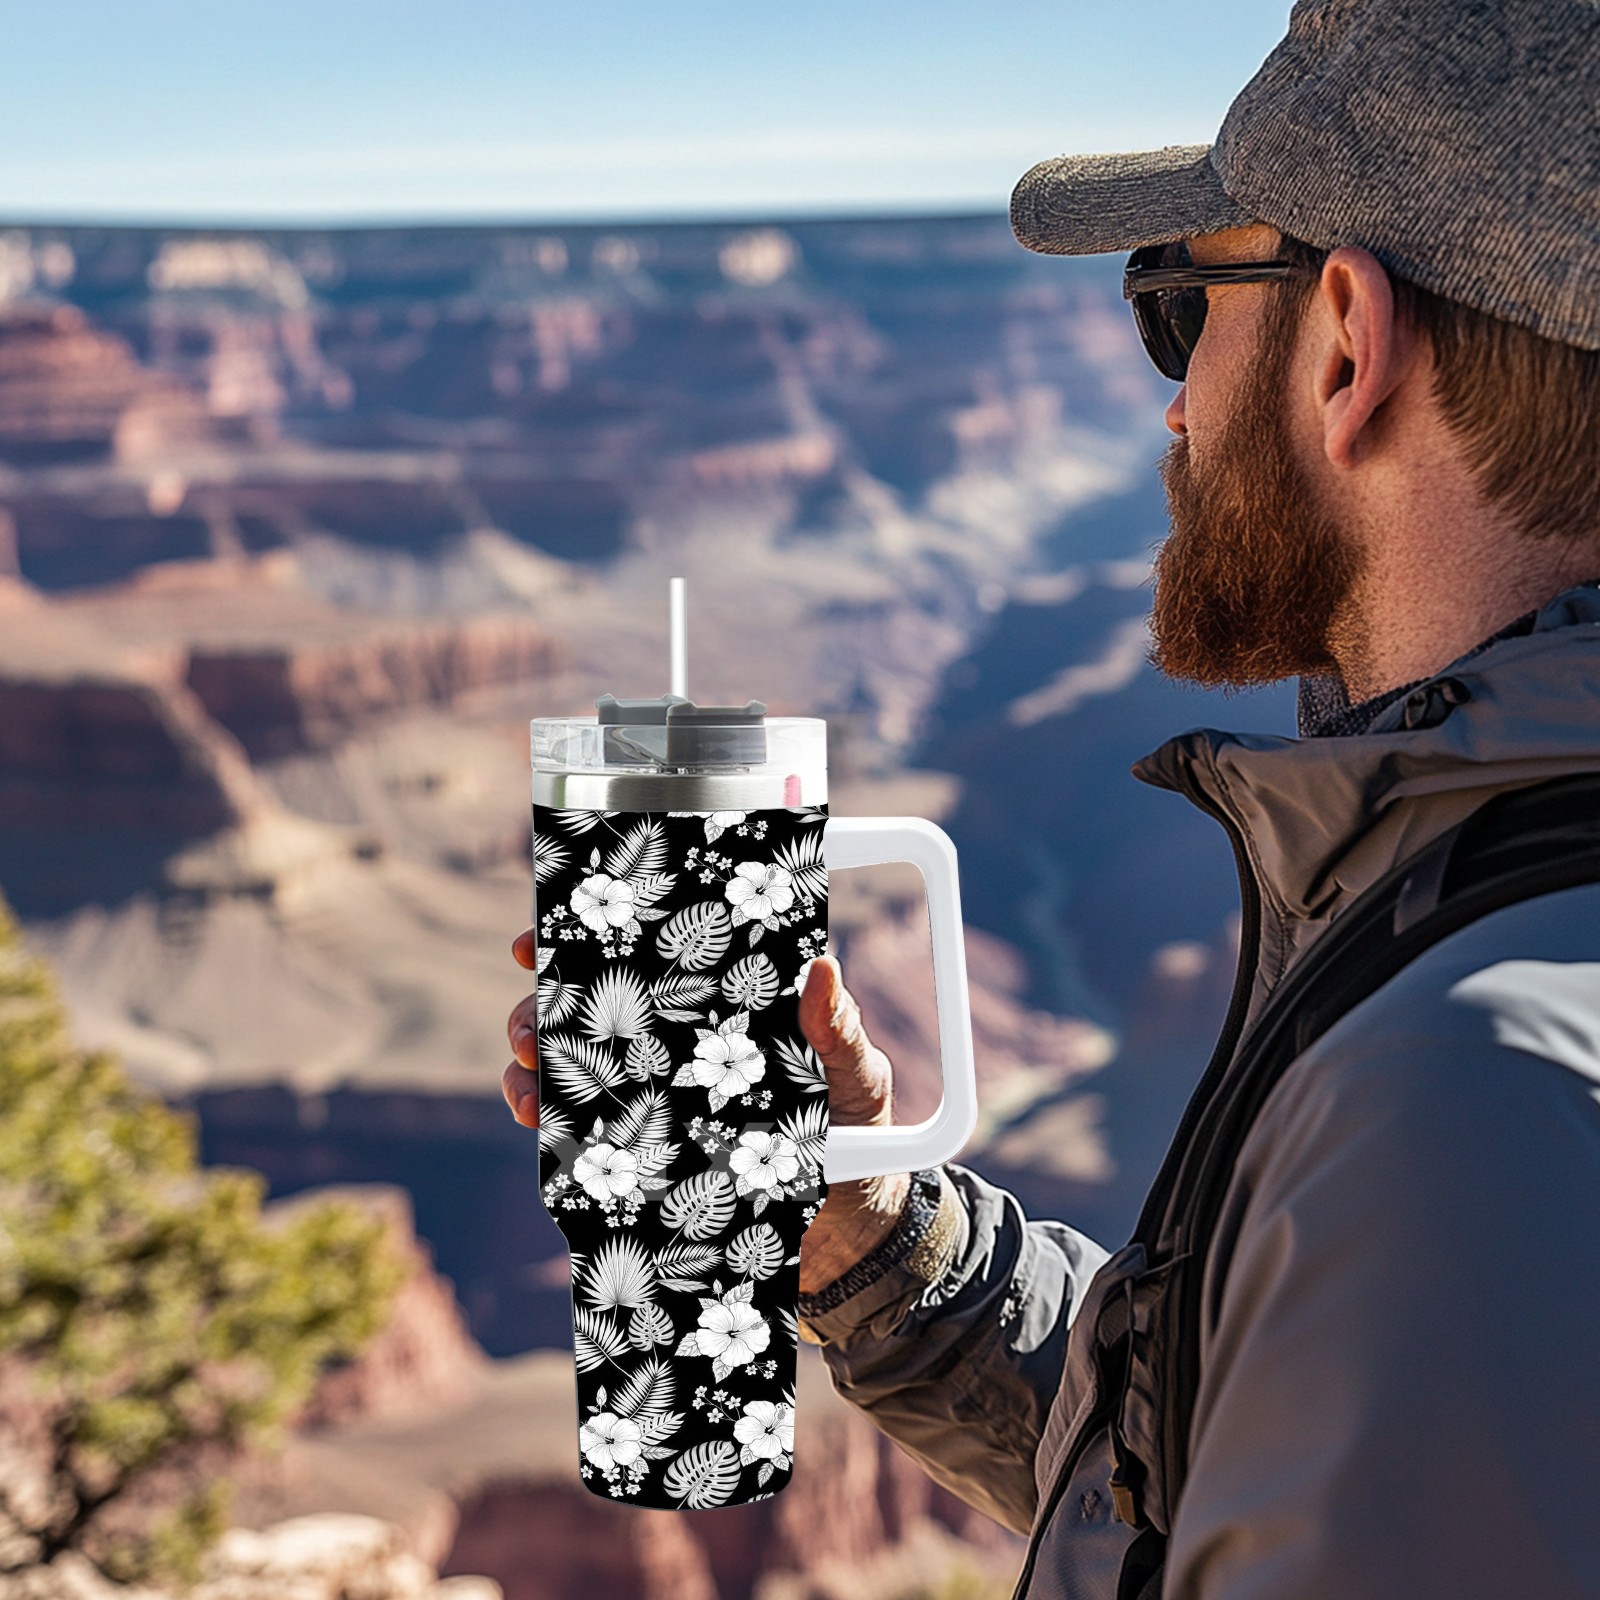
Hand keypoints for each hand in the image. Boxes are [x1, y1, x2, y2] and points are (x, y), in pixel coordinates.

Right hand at [501, 936, 911, 1292]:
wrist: (850, 1227)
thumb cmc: (858, 1129)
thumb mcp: (854, 1074)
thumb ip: (837, 1030)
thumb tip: (823, 967)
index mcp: (715, 1007)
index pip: (647, 959)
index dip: (590, 939)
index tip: (546, 936)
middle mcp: (672, 1046)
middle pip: (587, 1010)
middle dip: (541, 1007)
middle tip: (533, 1025)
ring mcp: (651, 1099)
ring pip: (568, 1068)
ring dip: (533, 1065)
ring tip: (529, 1078)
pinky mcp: (641, 1155)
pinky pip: (578, 1133)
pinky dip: (547, 1121)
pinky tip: (537, 1120)